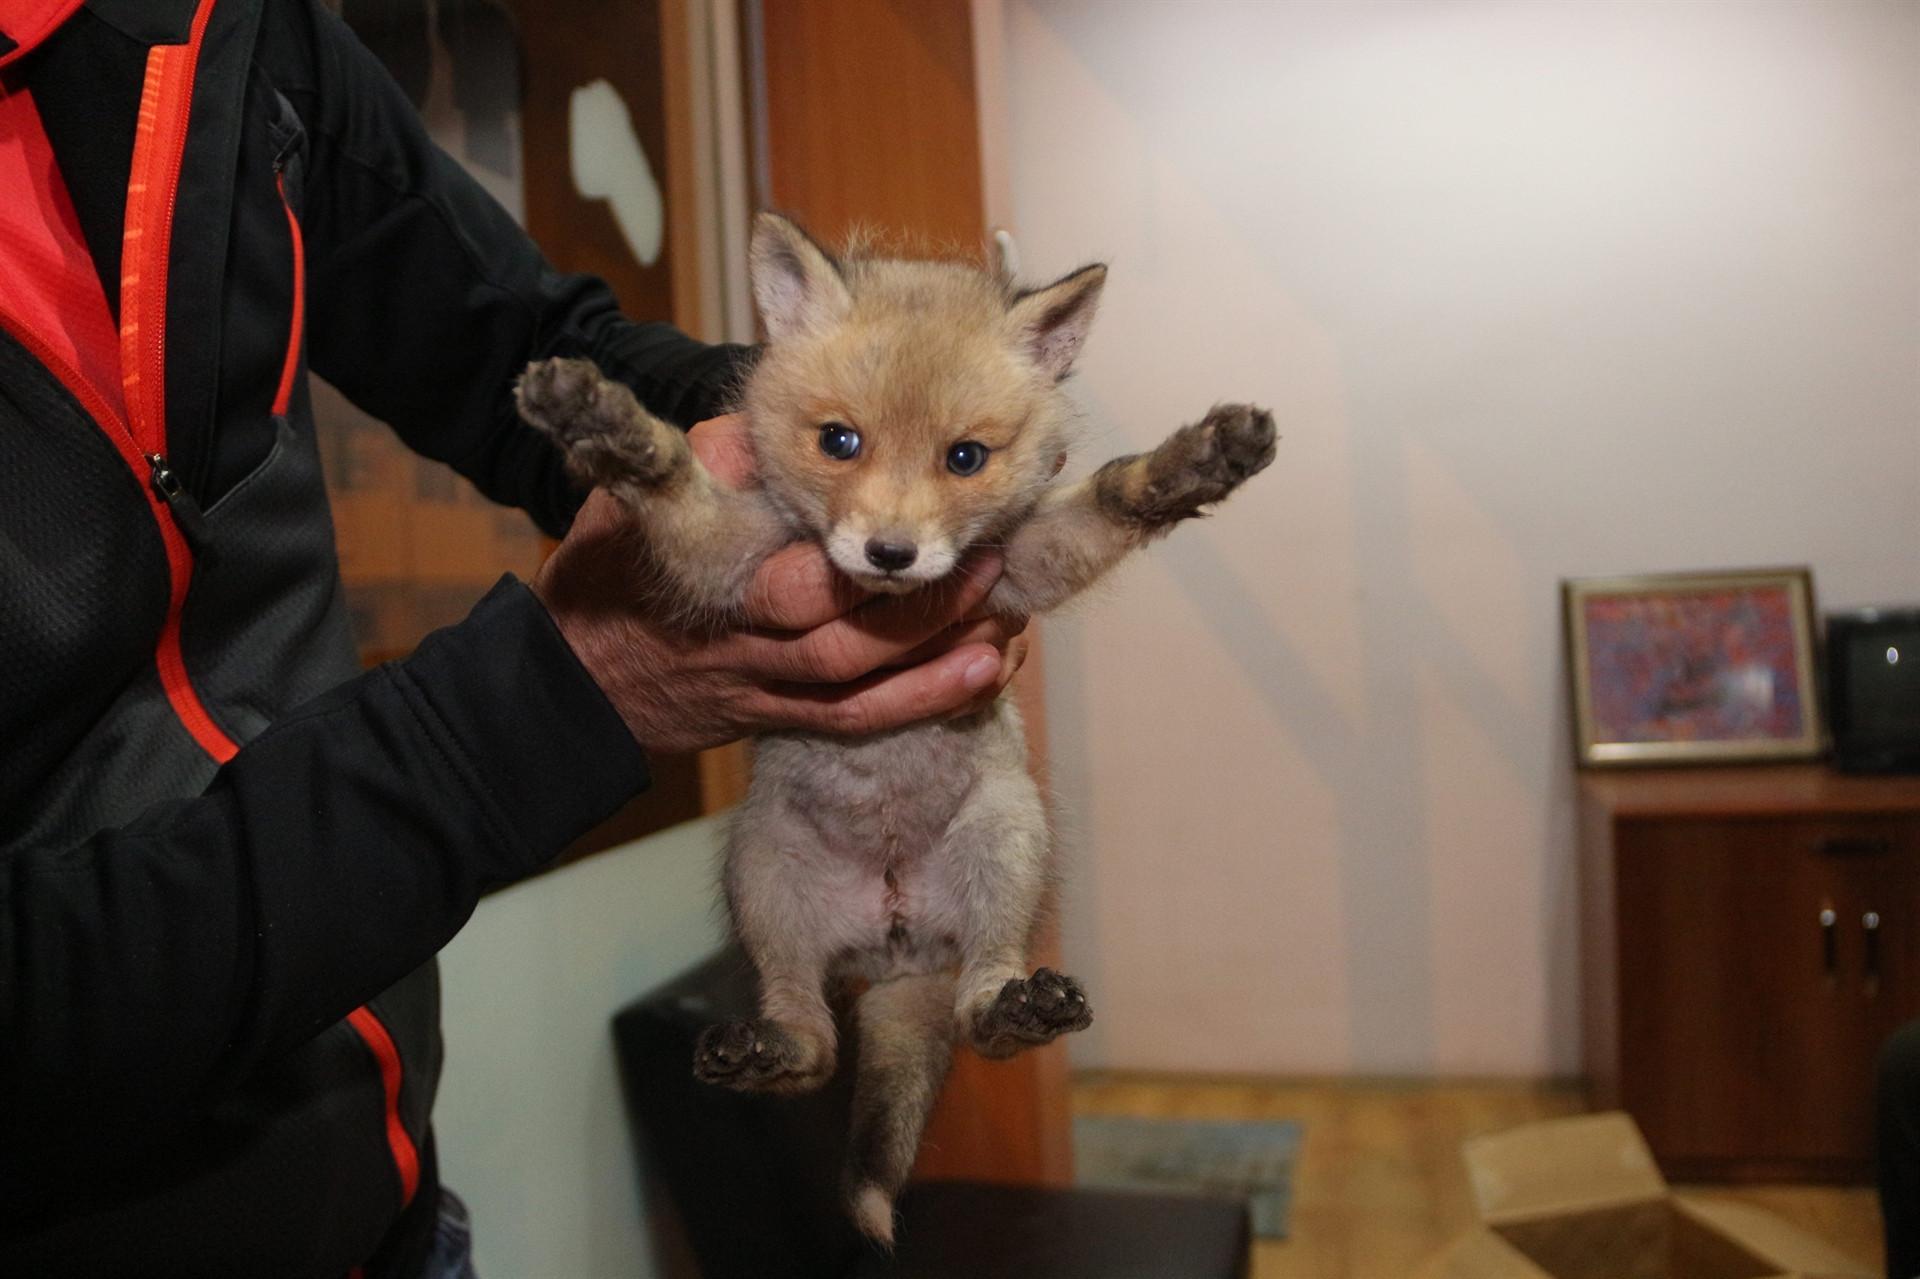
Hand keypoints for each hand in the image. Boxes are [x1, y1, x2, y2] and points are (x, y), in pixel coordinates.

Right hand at [532, 416, 1029, 753]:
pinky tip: (983, 670)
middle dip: (912, 597)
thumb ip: (704, 461)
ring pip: (857, 675)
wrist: (574, 684)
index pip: (779, 555)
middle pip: (833, 626)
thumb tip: (769, 424)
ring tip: (1001, 608)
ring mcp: (761, 685)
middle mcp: (738, 636)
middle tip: (986, 551)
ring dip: (933, 644)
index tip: (910, 492)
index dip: (845, 533)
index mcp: (704, 570)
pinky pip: (859, 719)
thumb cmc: (608, 572)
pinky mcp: (780, 719)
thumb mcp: (631, 501)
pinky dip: (925, 699)